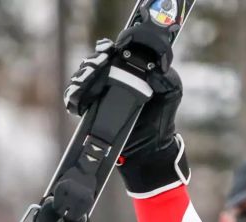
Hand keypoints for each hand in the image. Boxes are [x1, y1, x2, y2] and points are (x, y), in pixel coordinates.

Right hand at [64, 38, 188, 197]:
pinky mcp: (91, 108)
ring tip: (84, 85)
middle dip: (91, 64)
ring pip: (81, 77)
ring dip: (80, 79)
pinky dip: (74, 98)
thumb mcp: (171, 93)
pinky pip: (76, 98)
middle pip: (93, 61)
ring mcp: (100, 92)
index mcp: (131, 68)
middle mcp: (113, 76)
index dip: (106, 49)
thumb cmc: (162, 115)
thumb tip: (154, 67)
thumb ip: (166, 77)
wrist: (150, 147)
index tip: (106, 52)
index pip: (112, 51)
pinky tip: (78, 102)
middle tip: (95, 68)